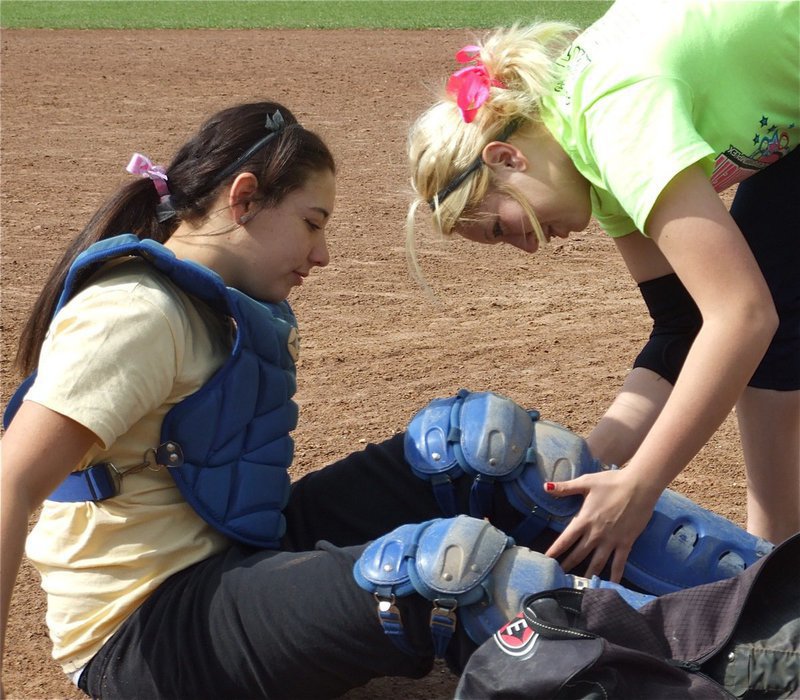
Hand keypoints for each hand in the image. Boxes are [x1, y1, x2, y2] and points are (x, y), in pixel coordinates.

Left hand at [544, 468, 658, 582]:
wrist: (639, 486)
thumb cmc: (611, 482)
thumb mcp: (585, 482)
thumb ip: (565, 488)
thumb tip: (544, 487)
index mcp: (584, 520)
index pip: (565, 539)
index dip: (554, 551)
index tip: (545, 560)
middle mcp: (596, 534)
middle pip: (578, 554)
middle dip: (567, 566)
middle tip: (558, 576)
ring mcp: (612, 540)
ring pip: (597, 563)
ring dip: (587, 574)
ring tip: (580, 585)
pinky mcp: (626, 543)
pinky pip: (619, 563)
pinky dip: (615, 575)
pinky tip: (612, 586)